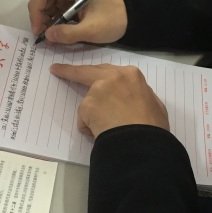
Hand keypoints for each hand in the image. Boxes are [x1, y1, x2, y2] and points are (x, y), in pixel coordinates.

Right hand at [29, 0, 127, 44]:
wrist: (131, 15)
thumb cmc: (114, 19)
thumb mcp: (91, 30)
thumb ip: (68, 33)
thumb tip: (47, 36)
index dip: (36, 13)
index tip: (39, 32)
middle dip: (40, 17)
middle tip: (44, 36)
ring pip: (47, 3)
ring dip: (46, 19)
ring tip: (52, 36)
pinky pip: (56, 7)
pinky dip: (54, 19)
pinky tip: (59, 31)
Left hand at [51, 63, 168, 137]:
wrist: (141, 142)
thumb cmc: (152, 126)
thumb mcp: (154, 105)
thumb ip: (139, 96)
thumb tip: (133, 99)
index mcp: (131, 75)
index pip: (109, 70)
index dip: (99, 73)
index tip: (87, 72)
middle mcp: (112, 77)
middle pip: (87, 72)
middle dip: (71, 71)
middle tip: (57, 70)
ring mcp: (98, 90)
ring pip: (89, 102)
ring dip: (93, 115)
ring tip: (107, 130)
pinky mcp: (87, 105)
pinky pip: (85, 119)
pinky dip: (90, 128)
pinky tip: (101, 135)